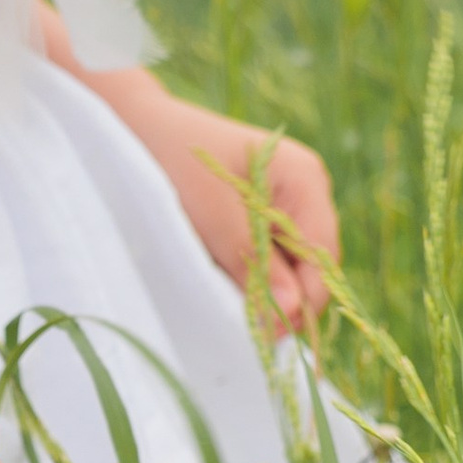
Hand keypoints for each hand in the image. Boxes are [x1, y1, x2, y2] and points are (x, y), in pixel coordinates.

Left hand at [128, 88, 338, 338]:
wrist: (139, 128)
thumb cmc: (175, 161)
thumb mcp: (213, 216)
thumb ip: (255, 262)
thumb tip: (290, 311)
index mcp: (305, 180)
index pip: (322, 256)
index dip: (304, 301)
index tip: (270, 334)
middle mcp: (307, 188)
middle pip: (314, 262)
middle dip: (287, 297)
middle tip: (250, 329)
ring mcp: (288, 198)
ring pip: (293, 262)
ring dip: (269, 288)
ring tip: (234, 303)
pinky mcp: (266, 210)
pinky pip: (273, 253)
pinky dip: (256, 273)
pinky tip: (230, 280)